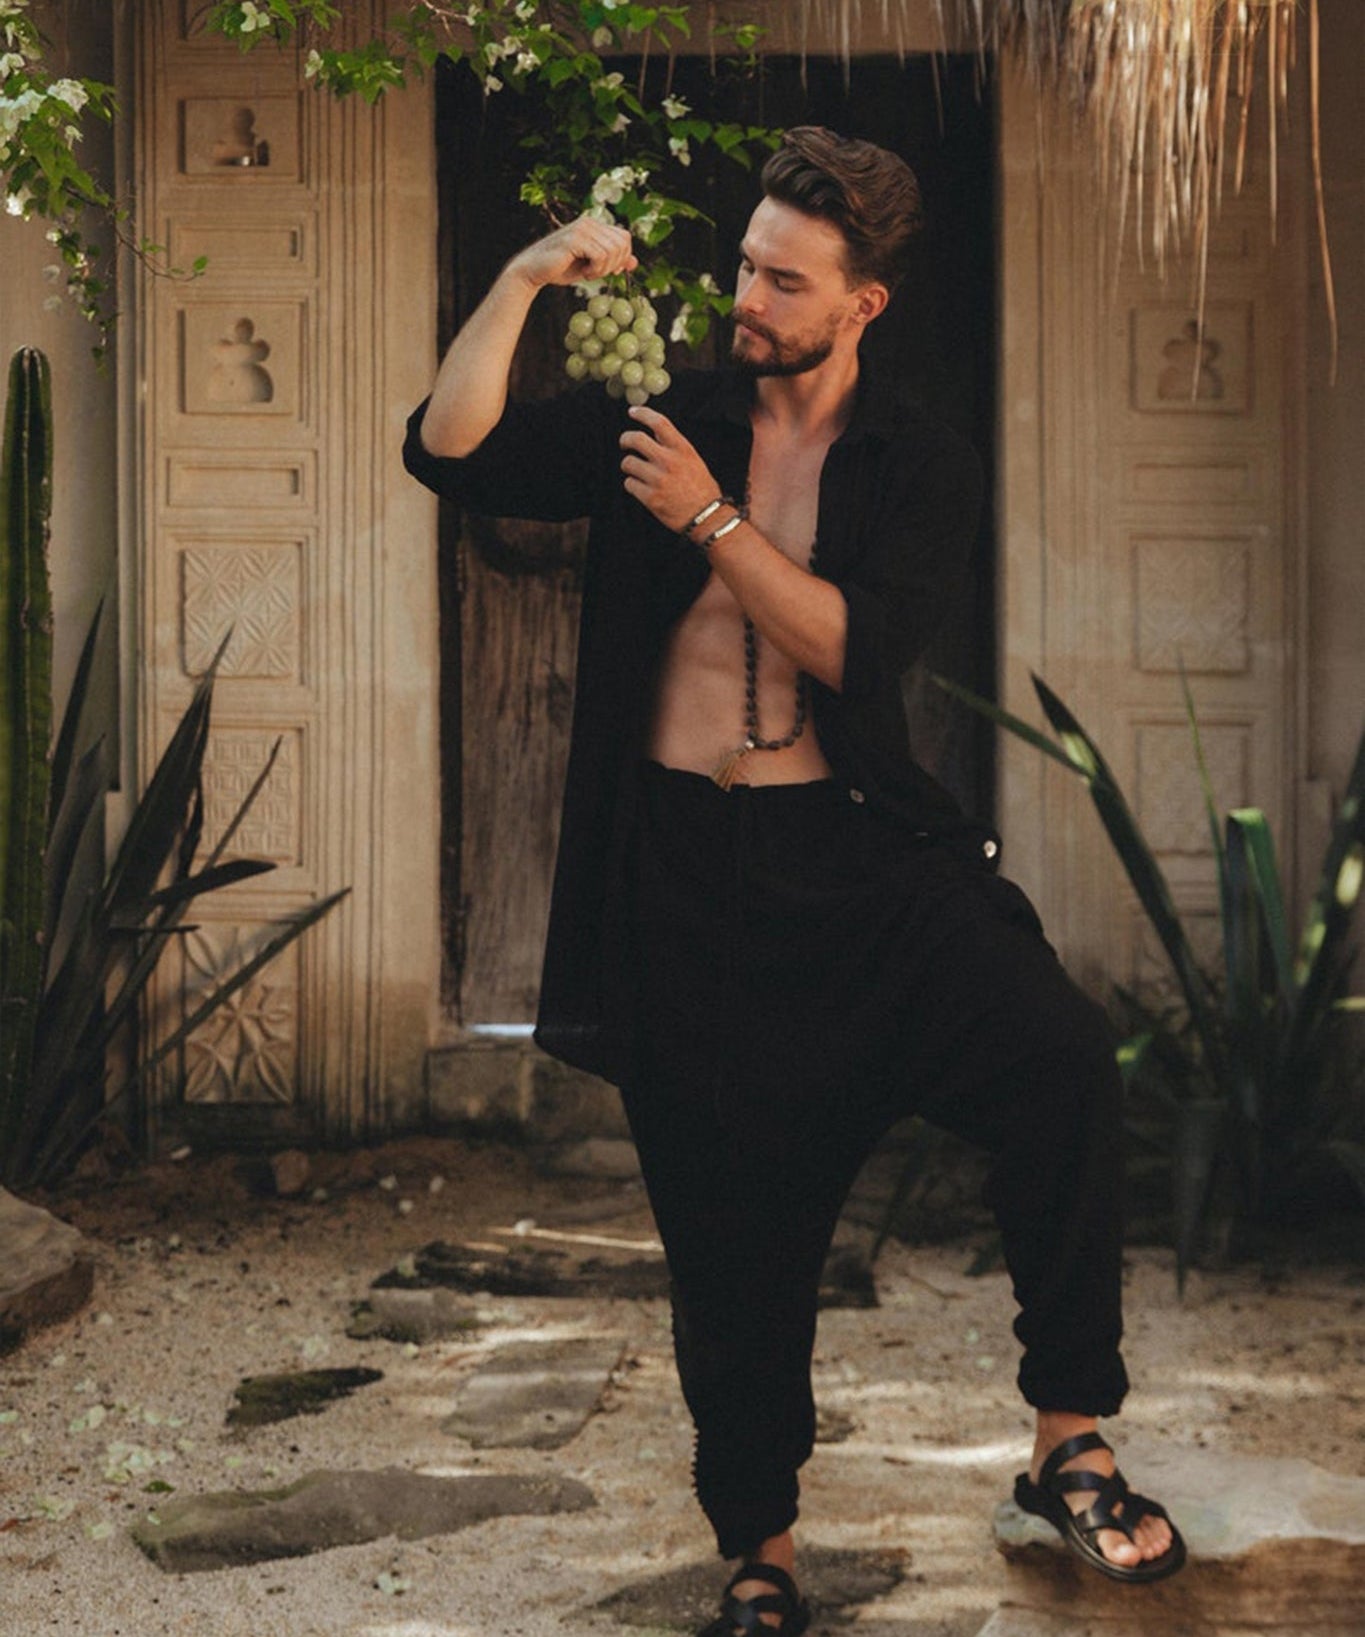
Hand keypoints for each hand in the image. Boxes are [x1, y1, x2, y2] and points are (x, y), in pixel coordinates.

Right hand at [506, 215, 637, 290]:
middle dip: (614, 264)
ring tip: (588, 273)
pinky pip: (600, 255)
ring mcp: (581, 229)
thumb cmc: (561, 269)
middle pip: (622, 243)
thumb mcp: (592, 267)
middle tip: (597, 273)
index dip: (623, 256)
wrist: (533, 271)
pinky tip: (584, 273)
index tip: (610, 271)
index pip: (624, 237)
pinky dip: (596, 270)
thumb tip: (634, 262)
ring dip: (603, 269)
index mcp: (594, 225)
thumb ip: (612, 262)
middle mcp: (589, 223)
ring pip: (612, 251)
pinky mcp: (575, 238)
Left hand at [619, 405, 721, 532]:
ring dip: (629, 466)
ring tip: (636, 471)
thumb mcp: (693, 460)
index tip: (633, 412)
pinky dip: (632, 485)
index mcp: (682, 449)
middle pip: (636, 439)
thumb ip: (674, 446)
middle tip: (625, 443)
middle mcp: (669, 462)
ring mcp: (658, 480)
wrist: (707, 517)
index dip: (643, 413)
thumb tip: (653, 433)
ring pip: (628, 463)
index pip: (659, 422)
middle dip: (625, 439)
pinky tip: (640, 488)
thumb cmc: (702, 489)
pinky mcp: (650, 497)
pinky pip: (629, 484)